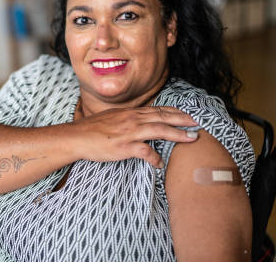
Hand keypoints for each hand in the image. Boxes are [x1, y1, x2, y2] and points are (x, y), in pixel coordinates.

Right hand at [72, 106, 198, 167]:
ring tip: (191, 138)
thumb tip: (141, 121)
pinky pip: (145, 152)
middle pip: (163, 117)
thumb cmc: (93, 129)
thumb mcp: (114, 118)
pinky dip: (155, 158)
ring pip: (159, 130)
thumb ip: (129, 119)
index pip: (158, 110)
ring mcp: (129, 132)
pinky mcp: (124, 146)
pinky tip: (160, 164)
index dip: (175, 112)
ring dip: (177, 134)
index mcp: (131, 113)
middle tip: (198, 123)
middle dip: (183, 120)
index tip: (188, 115)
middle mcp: (133, 120)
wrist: (77, 137)